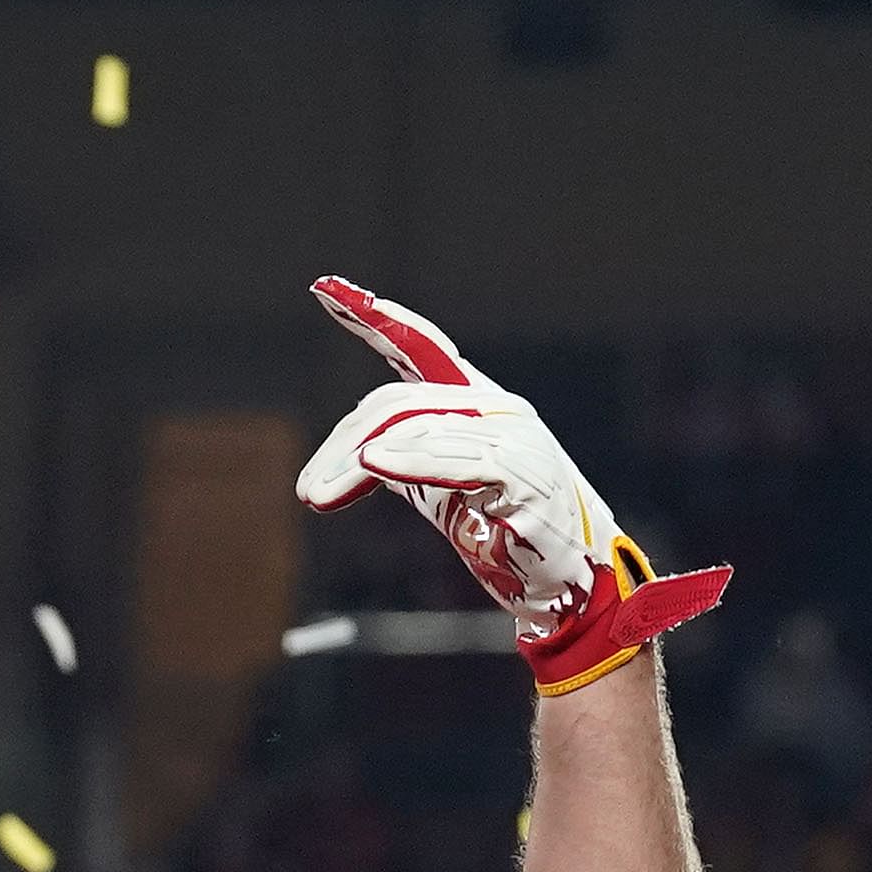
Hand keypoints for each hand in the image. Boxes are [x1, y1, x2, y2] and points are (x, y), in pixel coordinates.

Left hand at [293, 276, 724, 688]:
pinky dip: (410, 459)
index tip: (326, 291)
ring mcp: (512, 434)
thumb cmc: (501, 530)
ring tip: (319, 496)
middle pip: (397, 403)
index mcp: (474, 403)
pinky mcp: (522, 471)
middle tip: (308, 491)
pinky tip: (375, 465)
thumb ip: (402, 458)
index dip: (375, 319)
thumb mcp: (439, 487)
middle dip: (343, 442)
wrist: (563, 581)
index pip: (420, 349)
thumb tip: (355, 453)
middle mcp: (494, 407)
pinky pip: (457, 455)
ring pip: (416, 429)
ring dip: (357, 464)